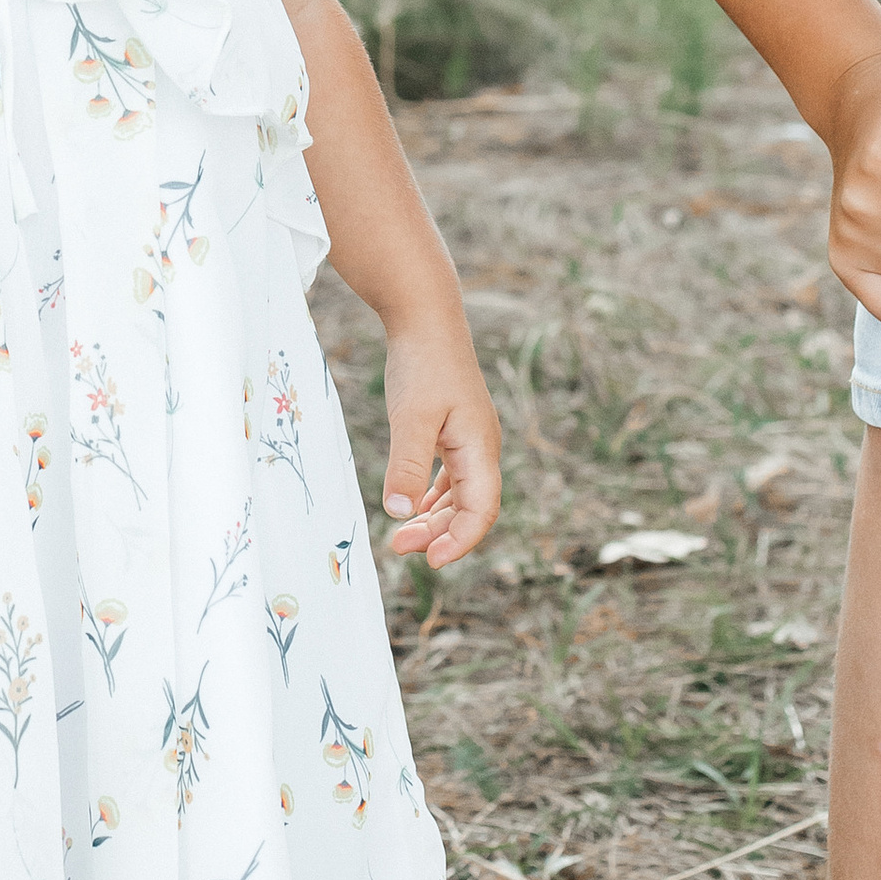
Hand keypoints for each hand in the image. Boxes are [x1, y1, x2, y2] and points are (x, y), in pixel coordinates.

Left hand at [379, 314, 501, 568]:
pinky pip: (449, 476)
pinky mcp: (452, 428)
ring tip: (400, 537)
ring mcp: (468, 438)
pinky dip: (432, 497)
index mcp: (480, 448)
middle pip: (469, 508)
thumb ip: (407, 465)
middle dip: (439, 534)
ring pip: (459, 494)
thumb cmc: (421, 363)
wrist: (424, 317)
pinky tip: (413, 507)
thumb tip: (400, 514)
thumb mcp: (411, 417)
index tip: (431, 562)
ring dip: (433, 519)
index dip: (460, 541)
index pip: (481, 511)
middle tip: (398, 548)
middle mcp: (480, 447)